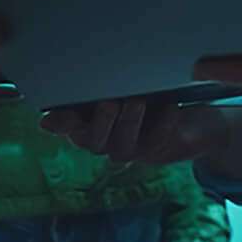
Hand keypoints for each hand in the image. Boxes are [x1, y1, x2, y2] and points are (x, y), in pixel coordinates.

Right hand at [39, 97, 224, 165]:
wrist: (193, 120)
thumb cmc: (148, 95)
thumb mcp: (121, 89)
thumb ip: (93, 91)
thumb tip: (49, 115)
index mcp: (89, 124)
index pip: (69, 127)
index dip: (62, 124)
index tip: (54, 117)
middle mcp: (106, 143)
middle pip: (93, 141)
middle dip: (101, 123)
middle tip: (109, 102)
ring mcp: (131, 150)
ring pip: (123, 145)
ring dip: (129, 123)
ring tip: (138, 101)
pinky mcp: (157, 152)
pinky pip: (157, 142)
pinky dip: (164, 124)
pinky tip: (171, 108)